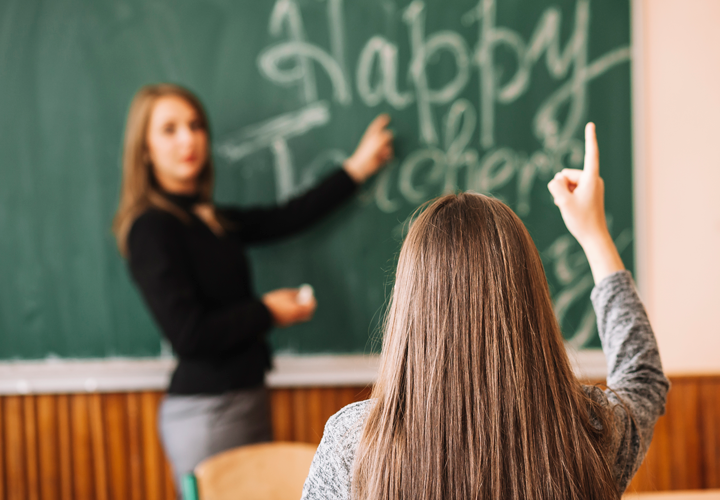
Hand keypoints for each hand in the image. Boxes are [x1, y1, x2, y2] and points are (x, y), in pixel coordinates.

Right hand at [262, 288, 316, 326]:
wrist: (260, 312)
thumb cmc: (273, 301)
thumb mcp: (285, 293)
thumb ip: (295, 293)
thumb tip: (302, 292)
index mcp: (296, 310)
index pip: (310, 307)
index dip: (312, 302)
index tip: (311, 297)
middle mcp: (294, 318)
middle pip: (307, 315)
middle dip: (308, 308)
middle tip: (306, 301)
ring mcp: (289, 323)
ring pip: (300, 318)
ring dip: (300, 311)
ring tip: (294, 303)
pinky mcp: (284, 325)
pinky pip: (293, 320)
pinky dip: (294, 314)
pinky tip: (287, 308)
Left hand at [343, 114, 393, 182]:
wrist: (363, 167)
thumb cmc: (366, 153)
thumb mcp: (376, 141)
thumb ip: (385, 136)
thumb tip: (391, 133)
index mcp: (372, 134)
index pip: (377, 125)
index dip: (382, 120)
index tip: (387, 117)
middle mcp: (376, 140)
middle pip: (387, 135)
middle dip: (388, 140)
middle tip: (384, 144)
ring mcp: (379, 148)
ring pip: (390, 145)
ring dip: (388, 149)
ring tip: (382, 154)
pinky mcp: (382, 155)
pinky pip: (390, 153)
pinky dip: (389, 155)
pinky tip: (385, 158)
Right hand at [547, 123, 623, 282]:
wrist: (594, 237)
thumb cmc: (581, 220)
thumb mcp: (563, 202)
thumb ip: (556, 185)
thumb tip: (557, 180)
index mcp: (591, 179)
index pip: (590, 154)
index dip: (589, 138)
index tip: (591, 124)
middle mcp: (594, 180)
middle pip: (567, 174)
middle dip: (562, 186)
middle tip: (569, 204)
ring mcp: (592, 186)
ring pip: (567, 182)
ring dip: (563, 193)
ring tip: (570, 208)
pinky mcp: (589, 193)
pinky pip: (571, 188)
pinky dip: (567, 196)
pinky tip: (571, 208)